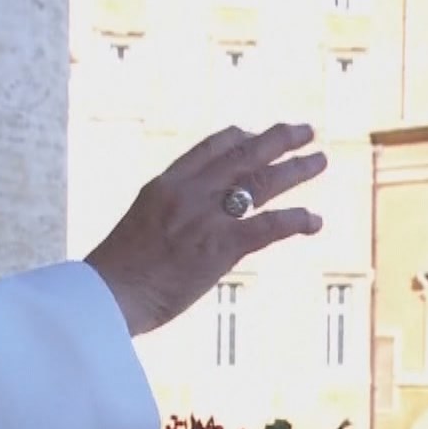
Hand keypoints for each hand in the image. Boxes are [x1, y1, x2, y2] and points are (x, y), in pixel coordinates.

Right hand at [84, 123, 327, 336]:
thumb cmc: (116, 275)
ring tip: (320, 161)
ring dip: (295, 170)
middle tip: (306, 131)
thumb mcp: (139, 228)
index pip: (209, 148)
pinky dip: (296, 221)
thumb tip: (184, 229)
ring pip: (261, 182)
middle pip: (243, 155)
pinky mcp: (220, 246)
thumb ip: (167, 218)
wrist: (107, 296)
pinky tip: (315, 221)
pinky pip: (268, 226)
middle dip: (278, 140)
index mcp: (164, 185)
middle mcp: (188, 193)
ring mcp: (205, 217)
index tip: (255, 134)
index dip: (239, 137)